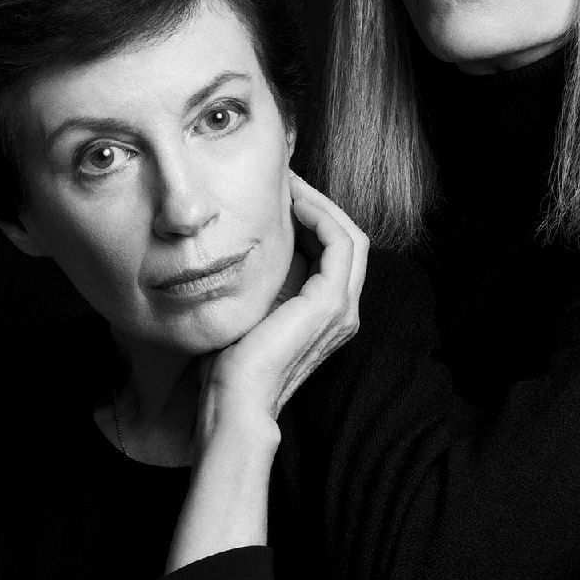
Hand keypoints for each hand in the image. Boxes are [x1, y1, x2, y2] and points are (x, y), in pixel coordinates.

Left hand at [200, 173, 368, 437]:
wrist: (233, 399)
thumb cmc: (230, 363)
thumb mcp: (248, 309)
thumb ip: (260, 282)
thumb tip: (239, 245)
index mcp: (327, 313)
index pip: (334, 251)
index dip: (313, 216)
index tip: (280, 193)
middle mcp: (344, 309)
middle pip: (348, 238)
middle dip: (319, 204)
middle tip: (287, 180)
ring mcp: (342, 307)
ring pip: (349, 236)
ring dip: (321, 204)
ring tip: (290, 185)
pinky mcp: (330, 303)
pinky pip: (340, 243)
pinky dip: (321, 216)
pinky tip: (293, 204)